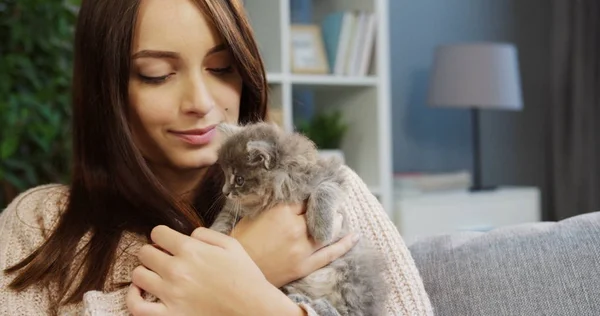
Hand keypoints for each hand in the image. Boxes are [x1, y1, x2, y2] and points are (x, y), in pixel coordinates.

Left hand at [126, 226, 304, 315]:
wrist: (253, 309)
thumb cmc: (246, 278)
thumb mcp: (232, 245)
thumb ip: (207, 234)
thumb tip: (189, 235)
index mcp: (191, 250)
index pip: (158, 233)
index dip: (161, 235)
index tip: (166, 242)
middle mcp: (177, 269)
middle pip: (144, 252)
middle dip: (152, 252)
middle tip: (161, 258)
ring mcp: (170, 294)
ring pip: (138, 275)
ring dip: (144, 272)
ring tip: (153, 275)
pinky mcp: (169, 315)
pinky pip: (137, 306)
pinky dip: (133, 297)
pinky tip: (139, 292)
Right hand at [225, 203, 359, 287]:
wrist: (235, 271)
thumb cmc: (241, 241)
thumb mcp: (252, 215)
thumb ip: (272, 205)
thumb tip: (288, 196)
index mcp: (280, 211)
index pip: (303, 197)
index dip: (306, 197)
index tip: (310, 193)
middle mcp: (294, 227)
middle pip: (315, 212)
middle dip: (318, 207)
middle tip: (324, 202)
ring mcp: (301, 248)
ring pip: (326, 230)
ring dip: (334, 221)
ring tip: (340, 215)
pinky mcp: (304, 265)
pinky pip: (330, 253)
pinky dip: (344, 245)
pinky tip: (354, 237)